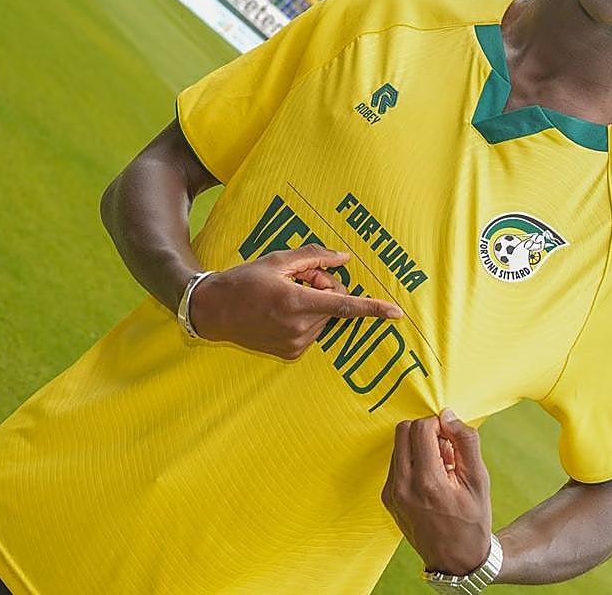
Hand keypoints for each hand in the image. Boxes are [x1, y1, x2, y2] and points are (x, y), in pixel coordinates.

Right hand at [189, 243, 402, 356]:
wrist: (214, 310)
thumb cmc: (245, 281)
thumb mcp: (278, 260)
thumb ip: (315, 257)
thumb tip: (345, 258)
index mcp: (296, 302)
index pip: (345, 306)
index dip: (373, 309)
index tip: (397, 313)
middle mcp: (299, 327)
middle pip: (334, 304)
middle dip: (324, 288)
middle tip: (300, 278)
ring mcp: (295, 344)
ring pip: (325, 318)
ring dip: (314, 304)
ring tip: (286, 296)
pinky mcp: (291, 354)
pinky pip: (313, 331)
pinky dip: (305, 319)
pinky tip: (281, 312)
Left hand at [381, 408, 492, 574]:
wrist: (457, 560)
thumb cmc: (473, 520)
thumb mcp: (479, 479)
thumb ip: (466, 441)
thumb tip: (448, 415)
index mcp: (427, 482)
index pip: (421, 428)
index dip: (439, 425)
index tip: (452, 440)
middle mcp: (403, 486)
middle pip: (403, 430)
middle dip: (426, 431)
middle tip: (446, 450)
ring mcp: (391, 493)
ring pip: (398, 445)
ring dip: (418, 446)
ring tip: (441, 467)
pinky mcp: (387, 498)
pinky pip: (396, 463)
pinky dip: (412, 461)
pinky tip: (430, 479)